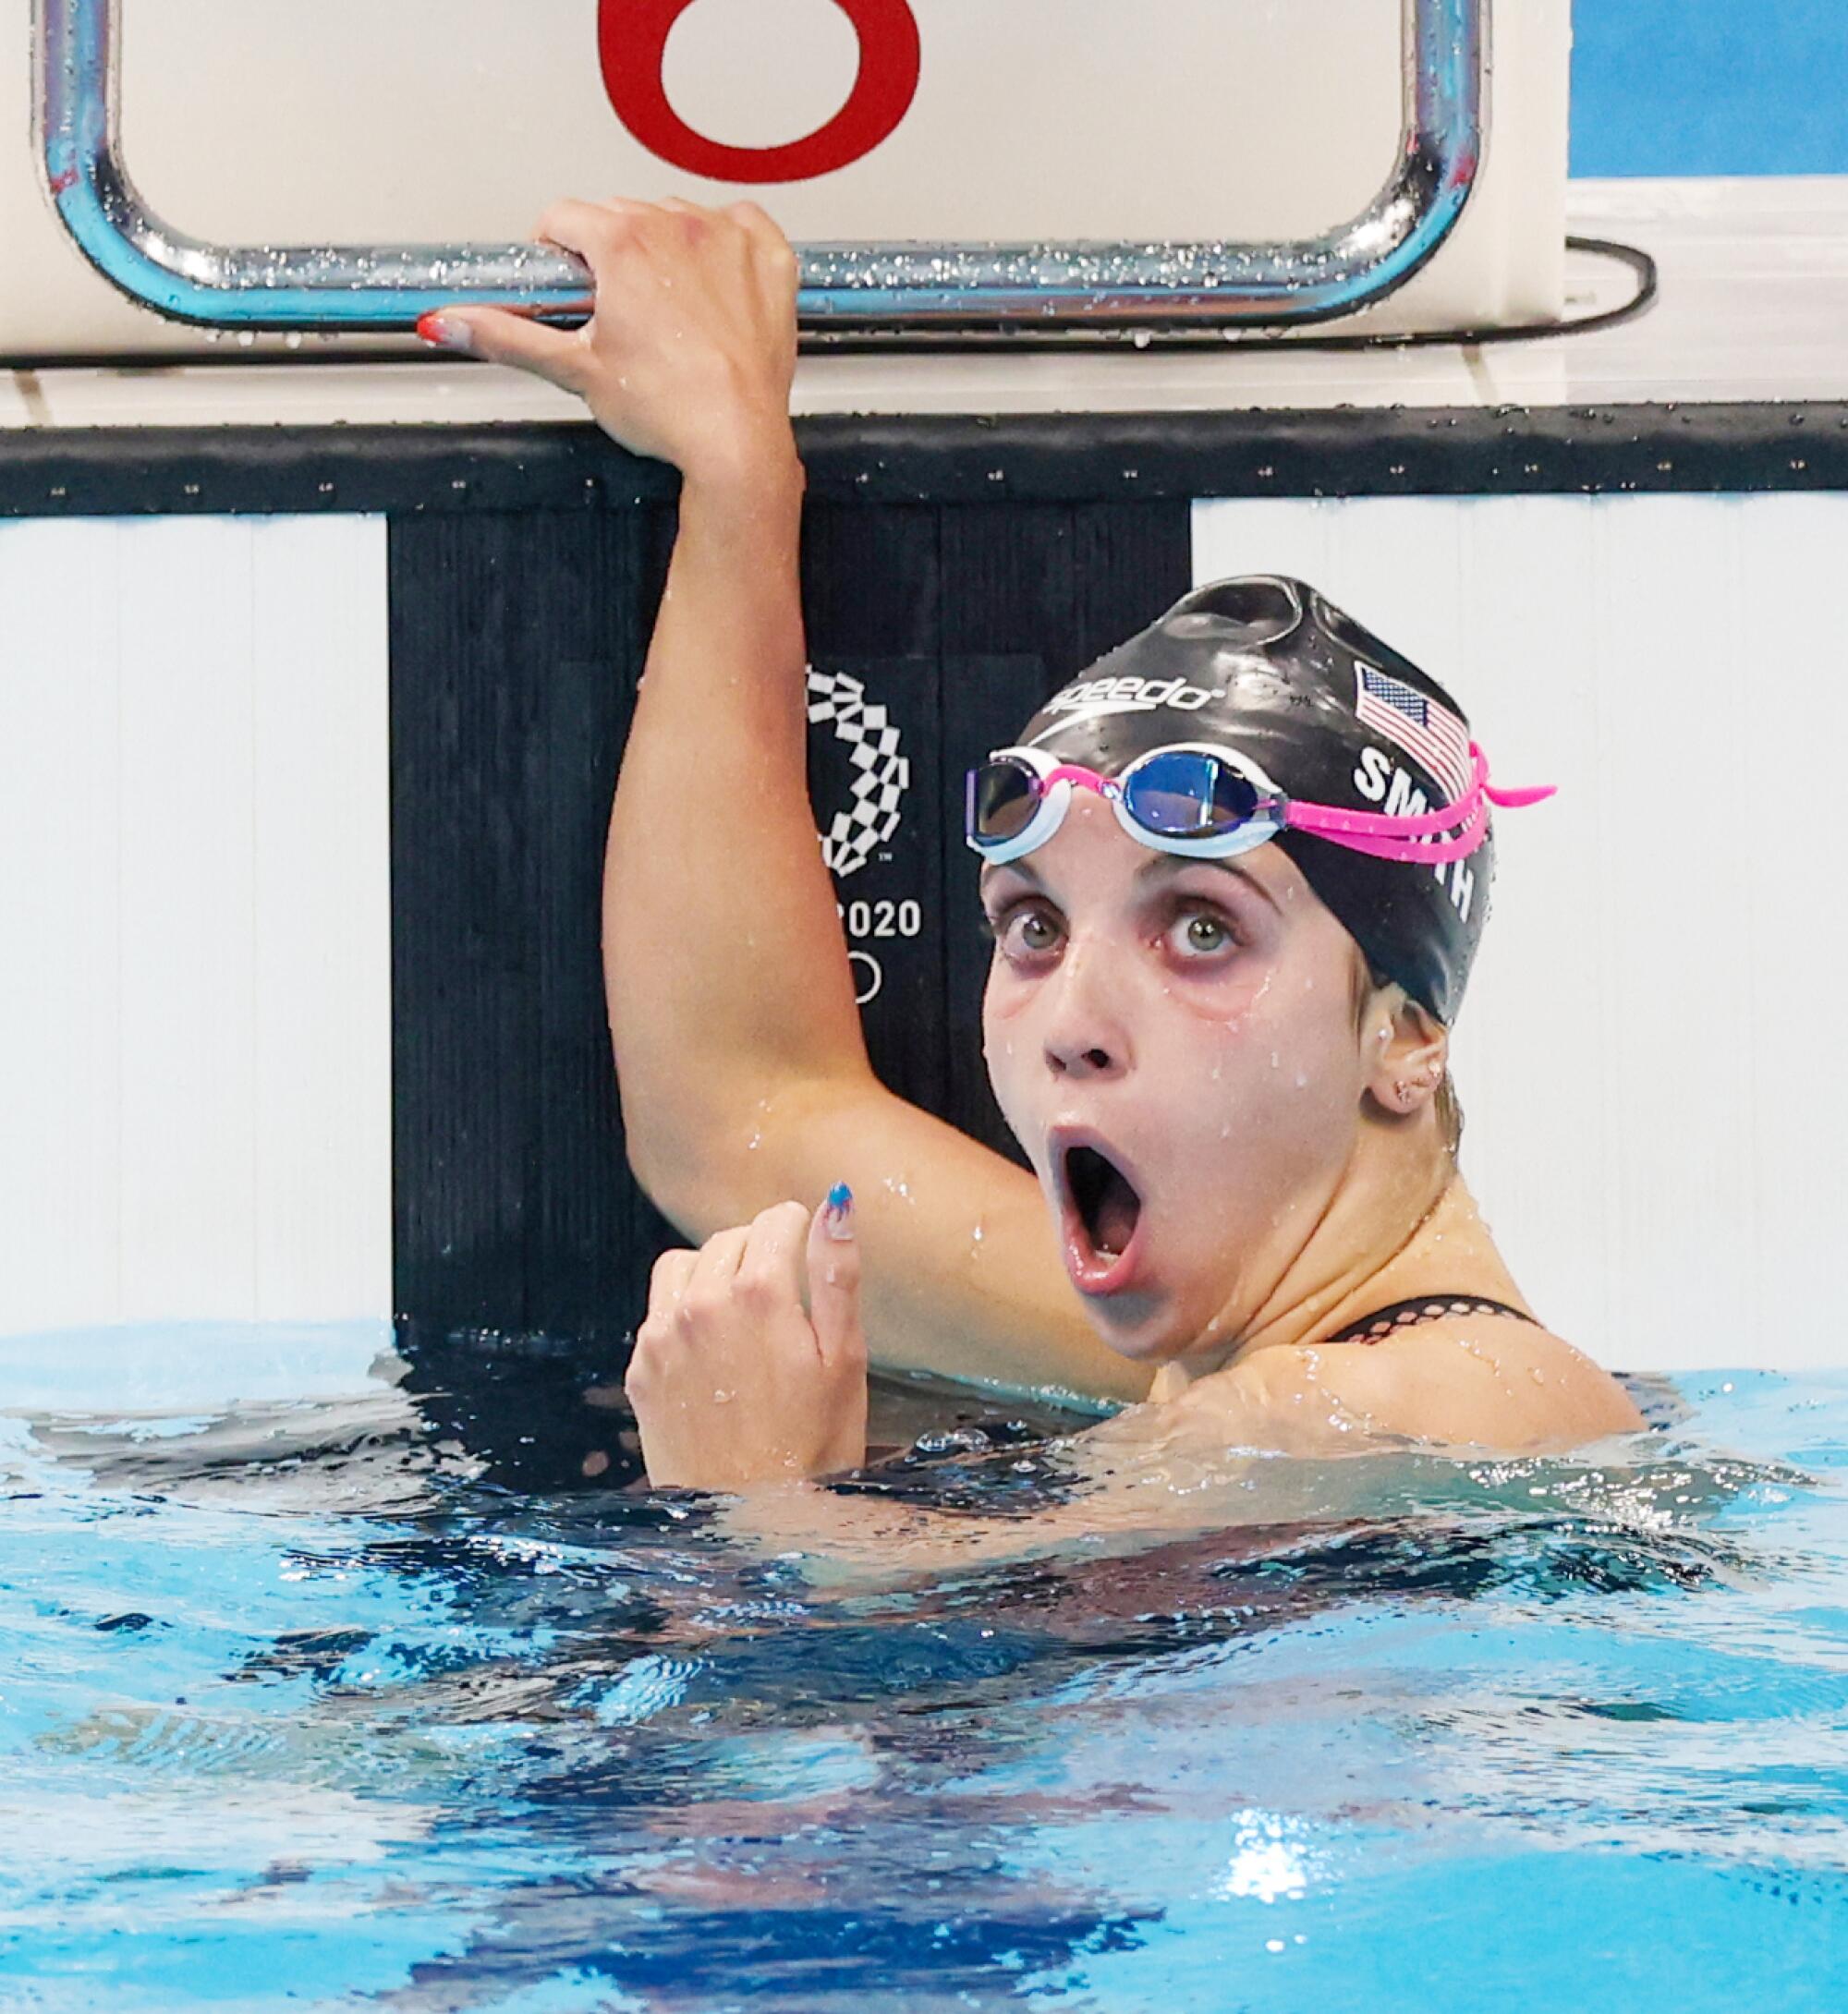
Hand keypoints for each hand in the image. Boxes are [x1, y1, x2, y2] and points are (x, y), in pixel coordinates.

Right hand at [417, 195, 799, 483]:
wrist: (738, 442)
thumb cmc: (668, 410)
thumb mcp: (575, 370)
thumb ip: (506, 336)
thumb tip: (447, 322)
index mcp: (622, 243)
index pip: (563, 217)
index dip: (556, 252)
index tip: (567, 282)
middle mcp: (675, 226)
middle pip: (619, 215)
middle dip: (610, 255)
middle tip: (619, 314)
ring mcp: (727, 238)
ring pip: (676, 219)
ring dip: (665, 251)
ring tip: (669, 313)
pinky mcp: (768, 258)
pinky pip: (739, 225)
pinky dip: (725, 249)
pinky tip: (714, 291)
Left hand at [626, 1189, 866, 1490]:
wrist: (748, 1524)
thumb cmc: (813, 1448)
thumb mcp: (845, 1359)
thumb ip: (837, 1274)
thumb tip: (837, 1203)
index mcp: (760, 1294)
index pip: (775, 1219)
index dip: (800, 1232)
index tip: (810, 1256)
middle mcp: (701, 1304)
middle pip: (730, 1239)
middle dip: (760, 1252)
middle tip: (787, 1297)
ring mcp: (663, 1337)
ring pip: (684, 1265)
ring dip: (714, 1273)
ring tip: (744, 1314)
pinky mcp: (641, 1369)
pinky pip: (658, 1312)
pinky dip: (684, 1314)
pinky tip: (714, 1354)